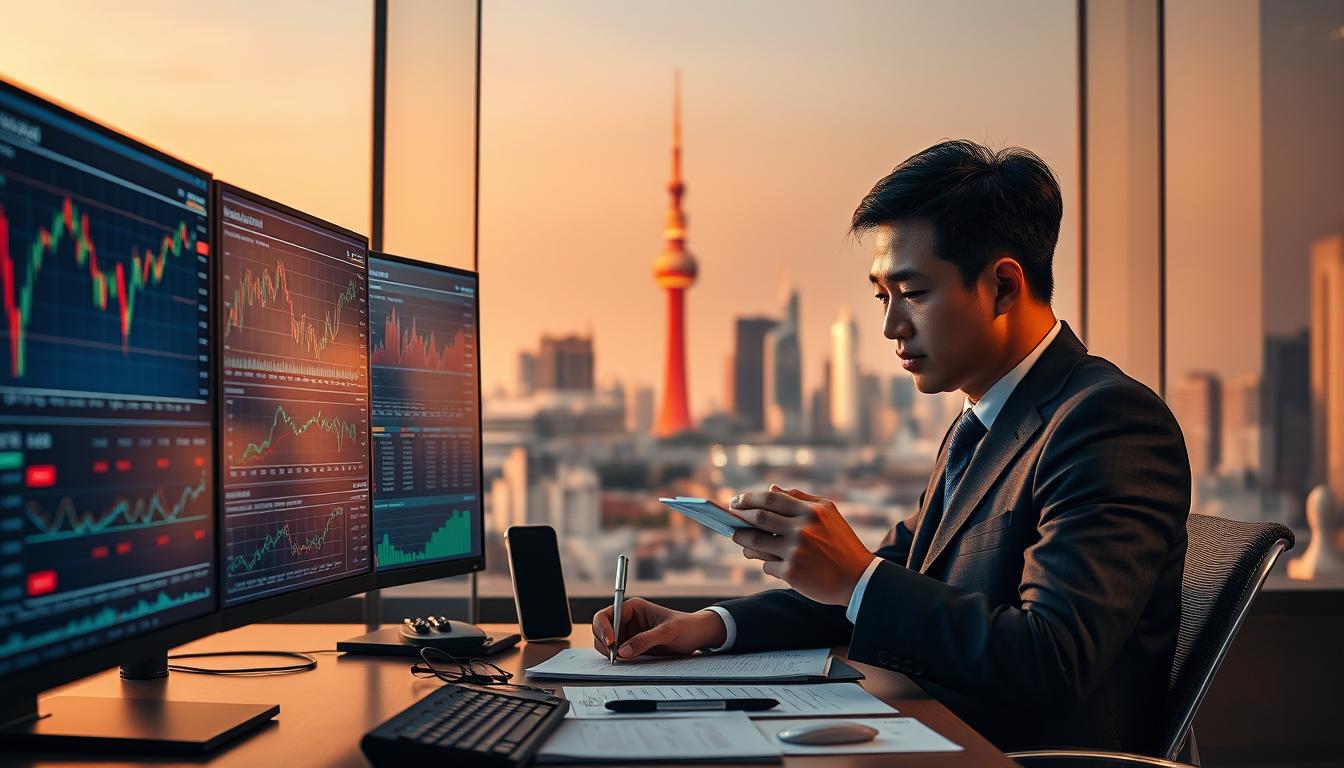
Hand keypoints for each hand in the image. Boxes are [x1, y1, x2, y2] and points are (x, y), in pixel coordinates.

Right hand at [591, 597, 726, 658]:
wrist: (698, 636)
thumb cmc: (686, 626)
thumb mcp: (667, 632)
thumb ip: (645, 640)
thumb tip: (623, 651)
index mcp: (632, 608)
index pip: (605, 616)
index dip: (603, 628)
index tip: (611, 643)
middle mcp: (627, 620)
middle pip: (601, 631)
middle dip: (604, 643)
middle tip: (616, 657)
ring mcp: (629, 634)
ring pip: (607, 645)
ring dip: (611, 653)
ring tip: (625, 660)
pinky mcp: (633, 647)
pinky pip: (619, 654)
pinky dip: (618, 660)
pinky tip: (628, 662)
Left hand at [730, 484, 873, 605]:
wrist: (858, 579)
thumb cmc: (841, 542)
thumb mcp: (829, 513)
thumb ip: (800, 498)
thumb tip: (770, 489)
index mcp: (811, 512)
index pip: (770, 499)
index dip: (748, 499)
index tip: (735, 502)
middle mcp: (802, 530)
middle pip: (758, 519)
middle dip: (740, 519)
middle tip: (731, 521)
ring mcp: (795, 552)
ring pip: (755, 543)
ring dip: (743, 541)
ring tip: (741, 540)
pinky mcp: (792, 573)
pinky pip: (767, 565)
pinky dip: (765, 562)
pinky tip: (771, 561)